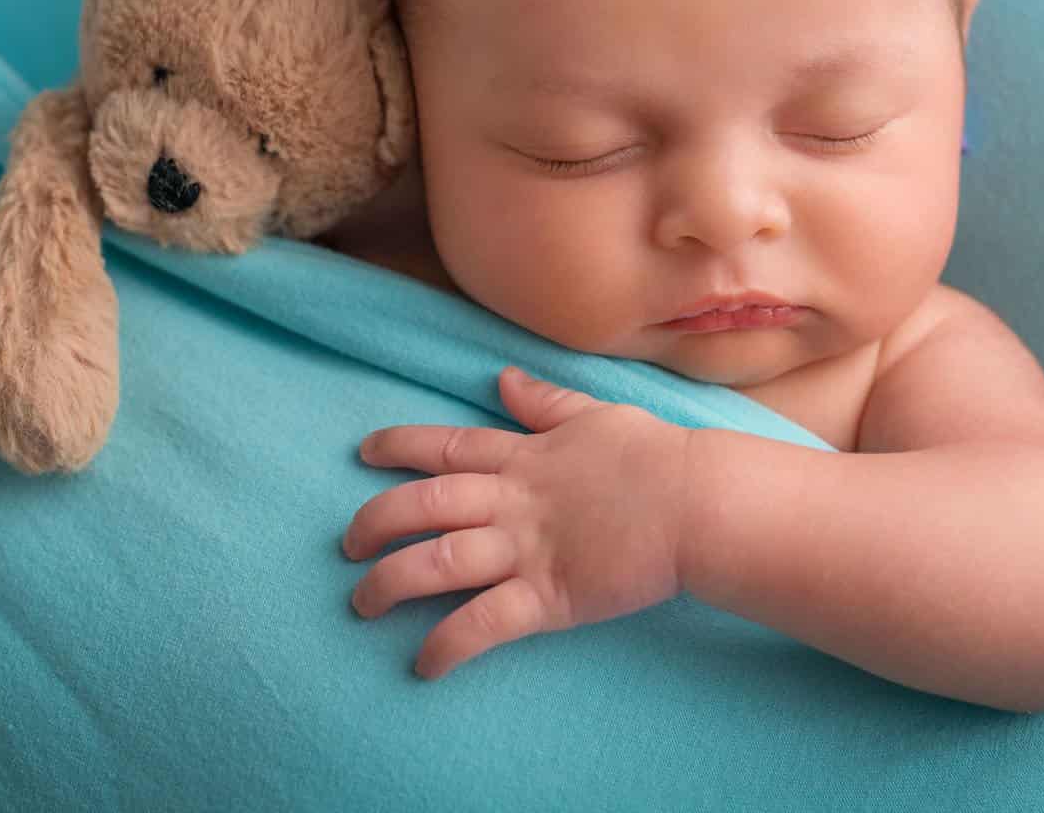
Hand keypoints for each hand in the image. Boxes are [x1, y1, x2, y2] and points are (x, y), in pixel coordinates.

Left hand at [342, 366, 696, 679]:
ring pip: (436, 563)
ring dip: (389, 585)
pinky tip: (423, 664)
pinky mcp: (549, 597)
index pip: (446, 447)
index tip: (363, 452)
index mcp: (523, 456)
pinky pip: (483, 624)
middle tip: (346, 545)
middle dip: (374, 523)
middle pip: (423, 505)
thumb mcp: (594, 414)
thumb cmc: (654, 456)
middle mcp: (512, 501)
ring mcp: (527, 549)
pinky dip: (447, 645)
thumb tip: (504, 378)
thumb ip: (544, 402)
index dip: (399, 447)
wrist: (697, 502)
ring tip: (362, 604)